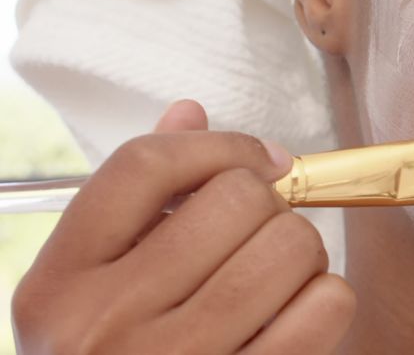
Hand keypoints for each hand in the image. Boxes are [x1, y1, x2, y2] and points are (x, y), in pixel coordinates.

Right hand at [11, 100, 355, 353]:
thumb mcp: (86, 291)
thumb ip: (135, 202)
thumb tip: (189, 114)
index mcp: (60, 284)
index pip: (146, 166)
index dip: (220, 145)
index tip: (258, 160)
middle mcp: (107, 324)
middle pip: (237, 199)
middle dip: (268, 205)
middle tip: (258, 236)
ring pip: (290, 245)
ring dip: (300, 252)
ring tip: (275, 277)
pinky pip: (325, 307)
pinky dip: (327, 299)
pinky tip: (298, 314)